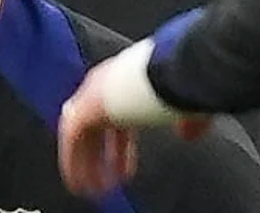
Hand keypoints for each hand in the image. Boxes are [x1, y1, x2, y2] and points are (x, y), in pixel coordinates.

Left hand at [59, 59, 214, 195]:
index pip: (118, 117)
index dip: (121, 146)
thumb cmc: (183, 80)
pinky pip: (71, 141)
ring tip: (91, 189)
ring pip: (81, 135)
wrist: (169, 70)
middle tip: (106, 181)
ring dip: (84, 163)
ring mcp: (92, 95)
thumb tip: (188, 134)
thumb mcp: (186, 104)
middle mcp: (108, 84)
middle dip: (103, 157)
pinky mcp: (82, 109)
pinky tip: (80, 183)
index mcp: (130, 80)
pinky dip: (72, 163)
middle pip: (97, 128)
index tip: (126, 167)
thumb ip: (185, 121)